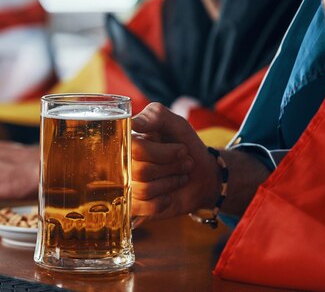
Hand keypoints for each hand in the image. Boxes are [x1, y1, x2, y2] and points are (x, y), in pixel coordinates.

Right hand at [131, 103, 219, 222]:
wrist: (203, 174)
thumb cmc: (186, 144)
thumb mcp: (176, 124)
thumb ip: (155, 115)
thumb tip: (133, 123)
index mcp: (128, 140)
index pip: (134, 148)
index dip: (161, 152)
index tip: (183, 149)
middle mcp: (122, 162)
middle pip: (140, 170)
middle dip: (171, 167)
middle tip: (186, 162)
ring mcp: (125, 185)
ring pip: (143, 189)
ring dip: (171, 182)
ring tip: (181, 175)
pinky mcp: (133, 205)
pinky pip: (141, 207)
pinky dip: (162, 202)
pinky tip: (168, 196)